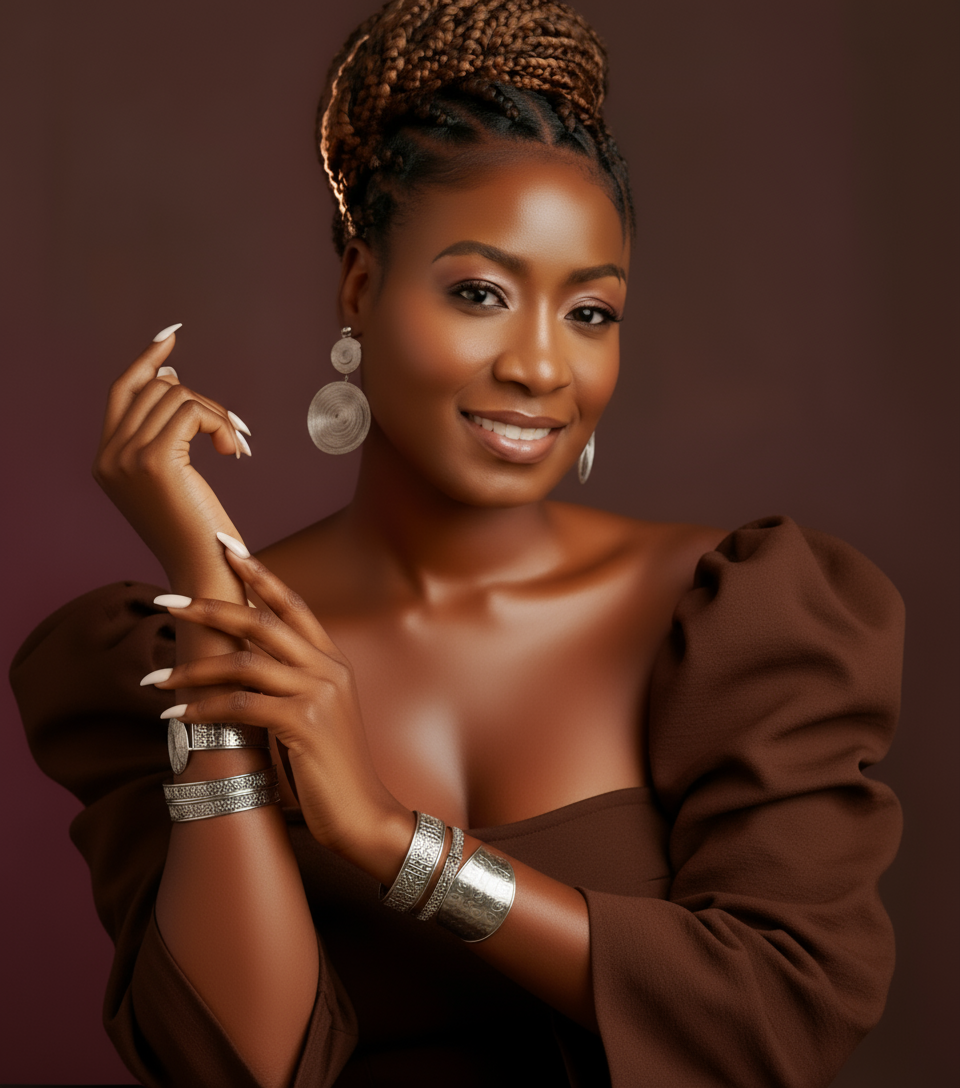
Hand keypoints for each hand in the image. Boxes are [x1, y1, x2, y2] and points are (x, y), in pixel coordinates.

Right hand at [93, 327, 251, 583]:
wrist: (204, 571)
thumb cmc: (198, 530)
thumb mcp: (172, 477)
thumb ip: (162, 433)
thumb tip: (169, 381)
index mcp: (107, 460)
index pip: (121, 391)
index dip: (145, 361)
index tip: (170, 338)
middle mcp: (109, 456)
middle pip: (155, 391)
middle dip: (201, 400)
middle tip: (232, 430)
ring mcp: (127, 458)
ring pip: (178, 398)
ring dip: (217, 416)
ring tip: (235, 446)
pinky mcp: (155, 461)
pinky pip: (193, 412)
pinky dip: (220, 424)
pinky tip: (234, 452)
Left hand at [148, 541, 412, 875]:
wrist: (365, 815)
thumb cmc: (331, 771)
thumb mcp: (314, 717)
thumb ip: (287, 686)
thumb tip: (237, 667)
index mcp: (332, 662)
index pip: (292, 604)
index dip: (259, 574)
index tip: (226, 547)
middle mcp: (328, 669)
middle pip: (261, 621)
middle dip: (210, 607)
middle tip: (166, 601)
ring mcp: (319, 695)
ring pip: (244, 662)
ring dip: (193, 667)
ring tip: (154, 676)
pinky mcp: (304, 725)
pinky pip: (241, 705)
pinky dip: (202, 707)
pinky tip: (175, 713)